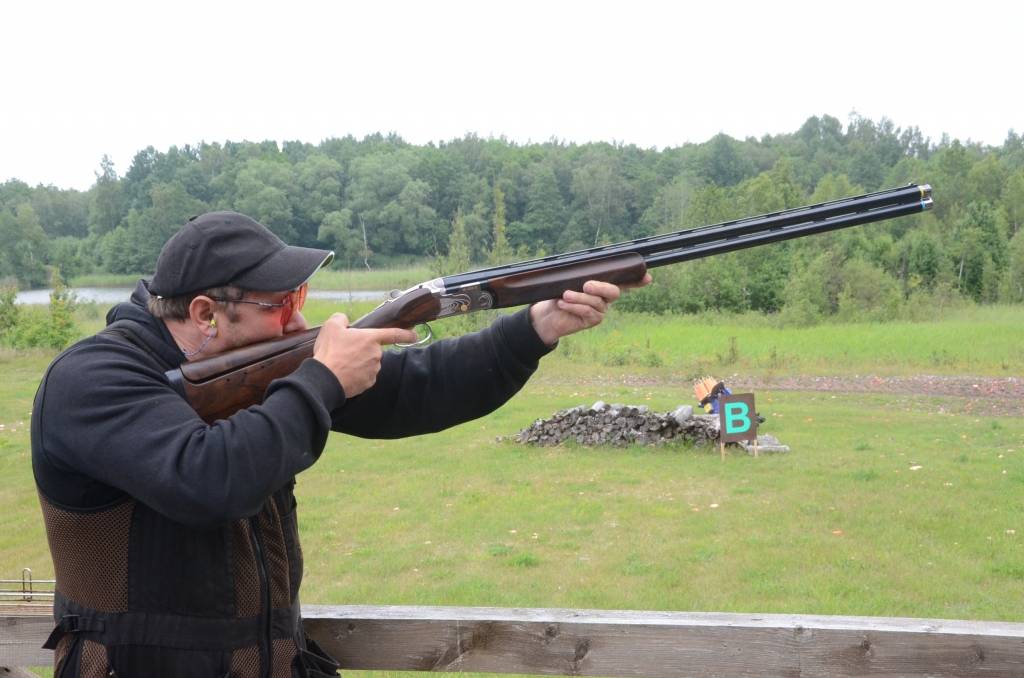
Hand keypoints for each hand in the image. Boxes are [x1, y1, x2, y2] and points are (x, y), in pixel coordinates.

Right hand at [313, 313, 418, 396]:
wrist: (325, 378)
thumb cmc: (330, 352)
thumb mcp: (331, 327)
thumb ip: (340, 318)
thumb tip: (344, 320)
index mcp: (371, 339)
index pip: (393, 334)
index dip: (405, 334)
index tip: (414, 336)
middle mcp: (376, 355)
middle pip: (373, 350)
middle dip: (362, 350)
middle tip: (345, 351)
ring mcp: (373, 370)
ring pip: (369, 363)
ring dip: (359, 362)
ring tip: (342, 363)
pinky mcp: (368, 383)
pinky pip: (364, 376)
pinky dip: (356, 374)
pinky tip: (345, 373)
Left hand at [528, 274, 652, 345]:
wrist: (548, 315)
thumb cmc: (559, 294)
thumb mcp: (568, 282)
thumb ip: (579, 276)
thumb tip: (583, 276)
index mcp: (602, 284)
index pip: (624, 281)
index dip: (637, 280)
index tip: (647, 277)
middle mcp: (606, 298)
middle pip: (614, 291)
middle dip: (601, 287)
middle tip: (586, 285)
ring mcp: (601, 310)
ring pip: (596, 302)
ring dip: (579, 297)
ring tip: (565, 295)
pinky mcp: (593, 320)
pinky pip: (588, 312)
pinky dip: (574, 306)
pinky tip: (563, 303)